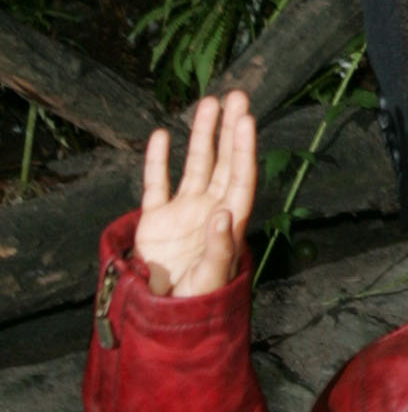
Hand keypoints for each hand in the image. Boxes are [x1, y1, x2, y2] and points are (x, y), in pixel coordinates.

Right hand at [135, 91, 256, 296]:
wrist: (164, 315)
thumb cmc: (197, 300)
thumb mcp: (211, 279)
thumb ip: (219, 248)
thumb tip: (224, 214)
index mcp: (229, 222)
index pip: (240, 177)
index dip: (243, 149)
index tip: (246, 120)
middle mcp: (209, 209)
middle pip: (223, 162)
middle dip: (229, 130)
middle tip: (236, 96)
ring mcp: (183, 212)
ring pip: (195, 165)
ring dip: (201, 136)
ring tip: (208, 103)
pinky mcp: (156, 219)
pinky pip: (157, 184)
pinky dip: (157, 161)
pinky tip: (159, 136)